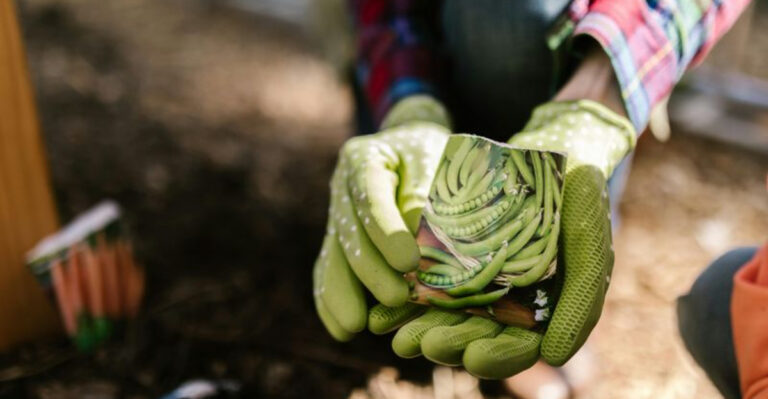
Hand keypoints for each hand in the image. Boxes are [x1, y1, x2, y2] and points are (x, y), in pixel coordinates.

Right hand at [313, 95, 451, 340]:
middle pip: (349, 233)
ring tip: (354, 327)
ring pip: (333, 257)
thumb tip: (419, 235)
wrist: (408, 147)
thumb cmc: (429, 152)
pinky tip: (341, 329)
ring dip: (343, 294)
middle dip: (371, 271)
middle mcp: (341, 187)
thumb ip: (426, 192)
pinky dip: (331, 301)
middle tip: (396, 299)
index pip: (371, 198)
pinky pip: (327, 271)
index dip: (387, 233)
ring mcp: (336, 215)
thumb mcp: (433, 157)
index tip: (409, 263)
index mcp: (363, 159)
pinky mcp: (337, 240)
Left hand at [368, 100, 634, 378]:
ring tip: (398, 338)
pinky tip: (383, 312)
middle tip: (419, 346)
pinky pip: (428, 277)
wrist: (555, 149)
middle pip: (476, 334)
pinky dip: (408, 296)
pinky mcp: (453, 251)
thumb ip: (582, 298)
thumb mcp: (590, 244)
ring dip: (422, 328)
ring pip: (447, 312)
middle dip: (449, 342)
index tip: (473, 359)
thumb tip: (553, 357)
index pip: (520, 344)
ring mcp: (478, 274)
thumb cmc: (580, 199)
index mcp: (543, 308)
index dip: (498, 357)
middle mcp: (508, 298)